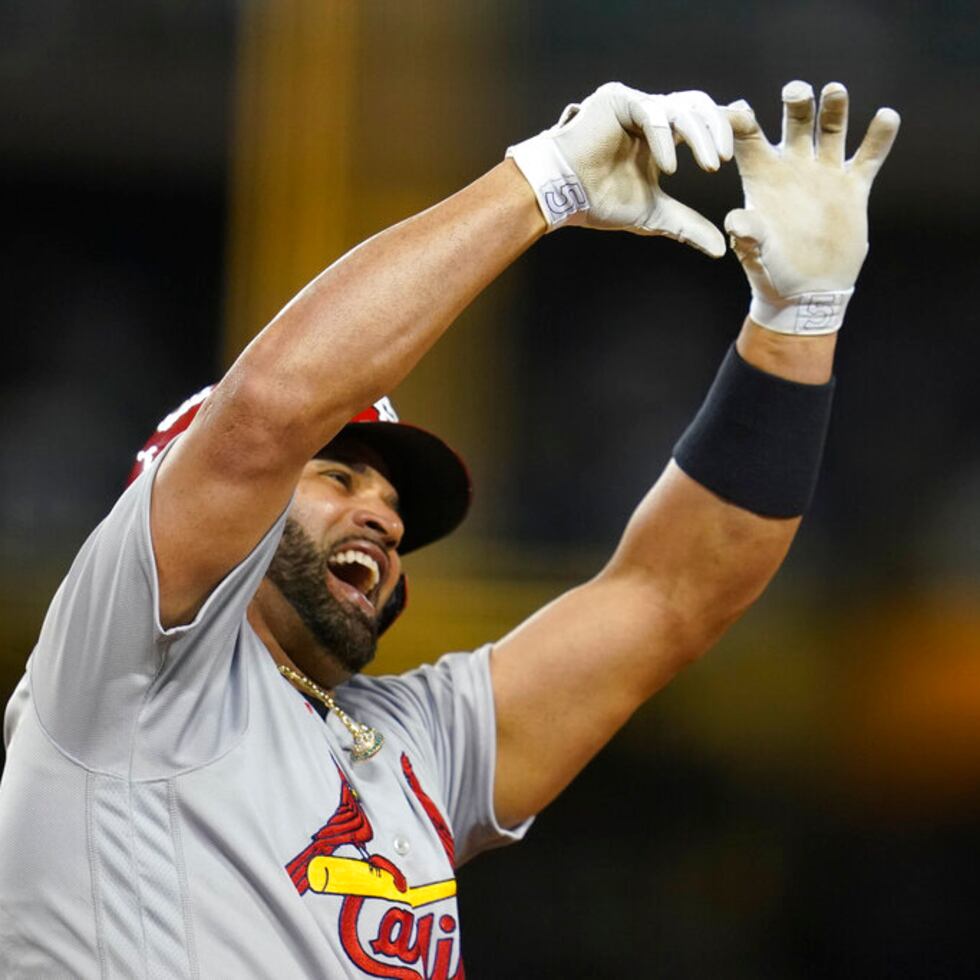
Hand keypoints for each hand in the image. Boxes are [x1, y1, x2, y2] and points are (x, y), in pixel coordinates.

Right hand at [506, 82, 732, 255]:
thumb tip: (720, 249)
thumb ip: (687, 226)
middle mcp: (652, 114)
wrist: (562, 197)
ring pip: (681, 108)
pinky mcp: (619, 100)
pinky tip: (668, 168)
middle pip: (698, 107)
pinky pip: (652, 114)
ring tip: (708, 164)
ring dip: (698, 136)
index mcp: (664, 135)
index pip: (703, 124)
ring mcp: (636, 103)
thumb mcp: (654, 216)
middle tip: (722, 161)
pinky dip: (665, 140)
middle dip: (716, 131)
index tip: (735, 158)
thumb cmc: (600, 202)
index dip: (723, 134)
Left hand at [726, 80, 899, 333]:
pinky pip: (869, 156)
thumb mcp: (755, 256)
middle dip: (795, 105)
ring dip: (834, 108)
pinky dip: (879, 137)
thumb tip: (736, 221)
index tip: (737, 107)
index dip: (741, 122)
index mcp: (763, 180)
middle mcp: (793, 169)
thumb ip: (747, 236)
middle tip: (795, 92)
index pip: (749, 141)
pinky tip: (886, 117)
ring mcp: (824, 175)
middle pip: (794, 124)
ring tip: (834, 89)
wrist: (807, 293)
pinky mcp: (852, 188)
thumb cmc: (772, 274)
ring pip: (831, 130)